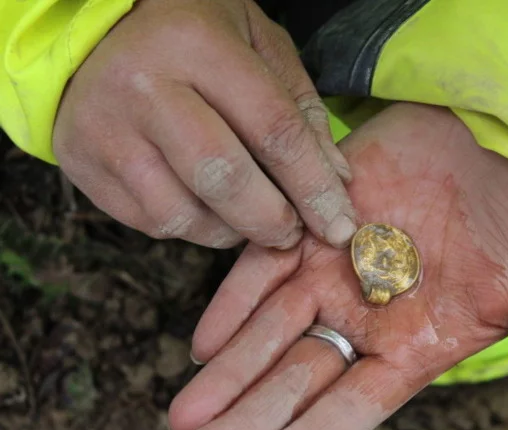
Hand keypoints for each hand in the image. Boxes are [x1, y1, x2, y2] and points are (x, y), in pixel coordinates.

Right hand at [53, 0, 356, 249]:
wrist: (95, 33)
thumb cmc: (193, 36)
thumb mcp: (257, 44)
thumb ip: (300, 107)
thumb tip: (335, 179)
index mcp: (198, 45)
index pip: (272, 130)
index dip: (313, 186)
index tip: (338, 224)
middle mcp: (144, 86)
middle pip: (224, 179)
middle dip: (272, 221)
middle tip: (292, 233)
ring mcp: (106, 129)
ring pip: (183, 214)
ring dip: (230, 230)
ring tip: (247, 214)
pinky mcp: (83, 164)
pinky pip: (151, 222)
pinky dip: (191, 227)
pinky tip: (205, 205)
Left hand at [169, 104, 507, 429]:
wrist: (505, 147)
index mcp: (411, 349)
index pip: (349, 410)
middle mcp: (364, 320)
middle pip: (296, 380)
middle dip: (249, 418)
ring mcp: (335, 270)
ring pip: (270, 331)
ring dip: (229, 372)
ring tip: (186, 415)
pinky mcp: (316, 222)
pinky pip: (265, 266)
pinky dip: (234, 300)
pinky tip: (205, 341)